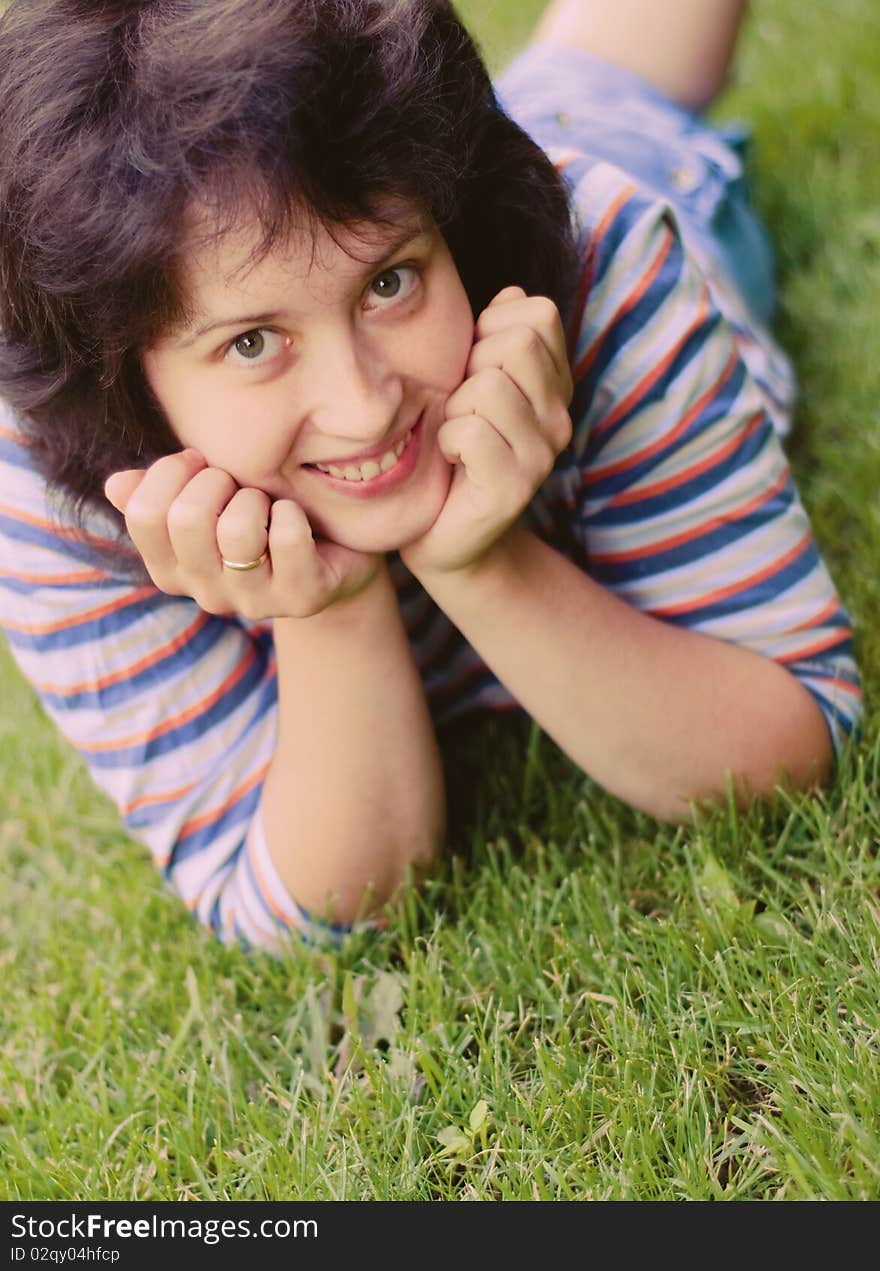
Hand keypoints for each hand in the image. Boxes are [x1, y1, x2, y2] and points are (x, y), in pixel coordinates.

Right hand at [104, 450, 380, 619]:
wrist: (331, 558)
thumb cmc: (259, 518)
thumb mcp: (207, 500)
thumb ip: (159, 492)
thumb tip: (116, 485)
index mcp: (170, 568)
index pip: (142, 515)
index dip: (169, 472)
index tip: (198, 462)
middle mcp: (205, 592)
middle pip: (186, 518)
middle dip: (215, 481)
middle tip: (236, 484)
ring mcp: (253, 601)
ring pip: (237, 531)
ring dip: (254, 499)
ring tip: (266, 504)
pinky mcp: (301, 598)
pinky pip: (287, 539)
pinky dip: (292, 513)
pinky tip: (295, 517)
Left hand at [400, 286, 572, 578]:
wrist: (445, 534)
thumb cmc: (450, 451)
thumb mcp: (468, 382)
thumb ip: (491, 338)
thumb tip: (512, 292)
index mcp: (554, 386)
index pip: (539, 313)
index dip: (493, 326)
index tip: (474, 367)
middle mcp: (560, 418)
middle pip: (515, 344)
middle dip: (471, 367)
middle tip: (462, 407)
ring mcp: (543, 455)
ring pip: (487, 385)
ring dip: (454, 408)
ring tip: (456, 438)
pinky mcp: (514, 488)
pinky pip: (469, 431)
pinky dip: (445, 441)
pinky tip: (450, 461)